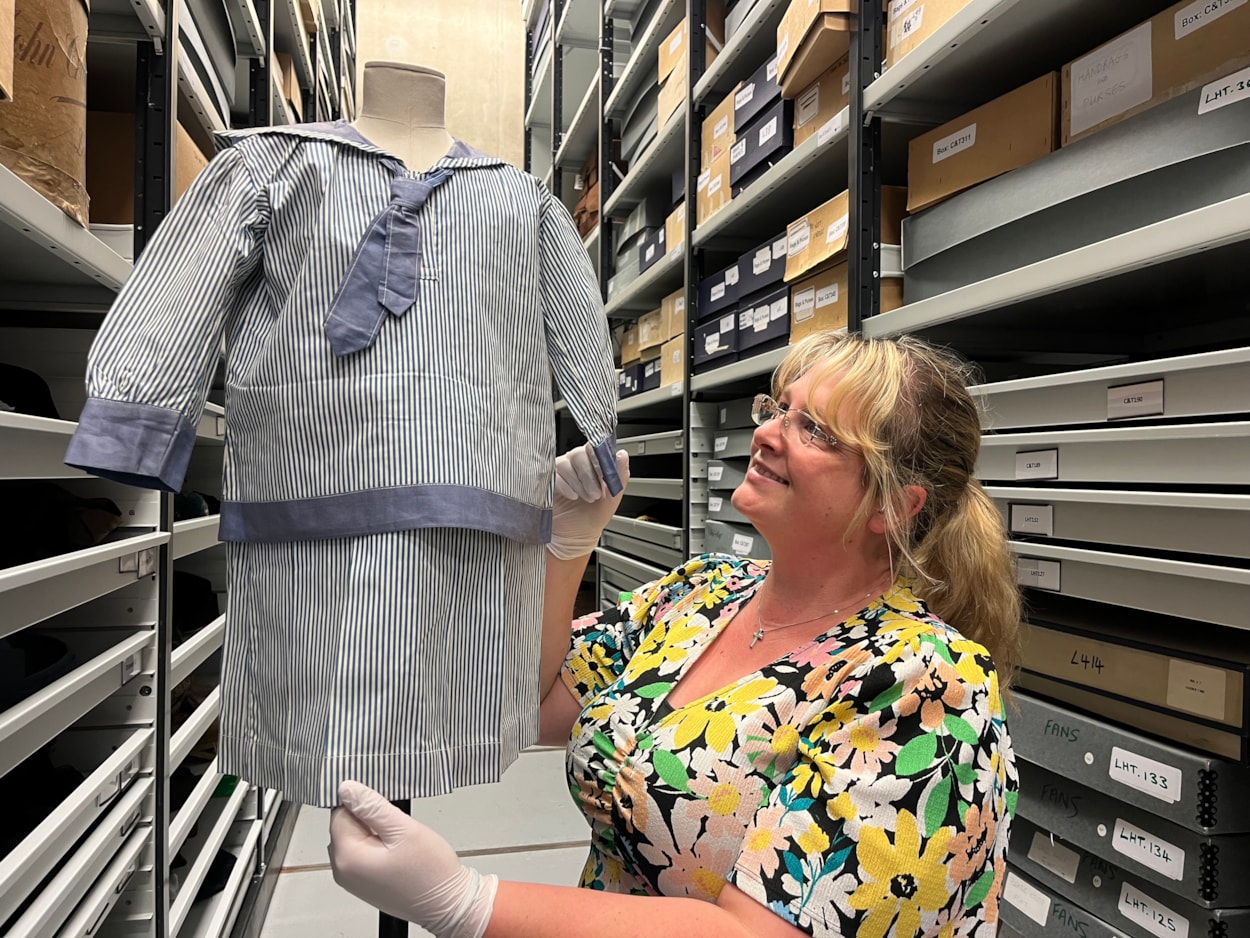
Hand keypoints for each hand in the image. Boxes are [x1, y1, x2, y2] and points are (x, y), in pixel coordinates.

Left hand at [328, 781, 496, 937]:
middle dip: (369, 820)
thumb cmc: (431, 872)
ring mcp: (353, 881)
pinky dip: (378, 846)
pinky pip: (363, 853)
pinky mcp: (364, 884)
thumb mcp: (404, 829)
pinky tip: (398, 852)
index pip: (340, 813)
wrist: (448, 904)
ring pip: (355, 838)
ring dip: (375, 832)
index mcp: (348, 858)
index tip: (386, 808)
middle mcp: (344, 872)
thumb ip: (373, 807)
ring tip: (400, 841)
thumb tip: (348, 789)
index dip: (364, 805)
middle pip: (346, 826)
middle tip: (397, 827)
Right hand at [548, 443, 629, 559]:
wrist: (575, 537)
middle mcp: (576, 463)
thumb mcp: (612, 498)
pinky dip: (565, 487)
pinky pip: (554, 475)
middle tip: (595, 494)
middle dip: (590, 476)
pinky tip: (573, 497)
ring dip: (579, 483)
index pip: (595, 448)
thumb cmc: (592, 516)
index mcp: (593, 463)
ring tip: (586, 498)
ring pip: (566, 464)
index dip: (599, 460)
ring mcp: (561, 470)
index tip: (604, 475)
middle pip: (579, 454)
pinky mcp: (548, 480)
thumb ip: (619, 477)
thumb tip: (622, 455)